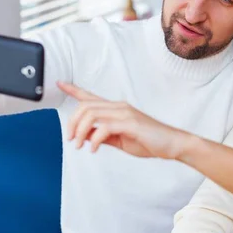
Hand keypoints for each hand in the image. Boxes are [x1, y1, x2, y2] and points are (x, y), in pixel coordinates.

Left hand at [58, 82, 190, 158]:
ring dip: (80, 131)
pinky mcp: (130, 123)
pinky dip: (94, 140)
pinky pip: (104, 128)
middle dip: (72, 123)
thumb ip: (103, 136)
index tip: (59, 83)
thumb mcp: (121, 140)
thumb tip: (85, 136)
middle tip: (71, 140)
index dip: (73, 90)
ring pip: (91, 114)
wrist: (173, 144)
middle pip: (85, 106)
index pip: (91, 96)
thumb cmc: (149, 141)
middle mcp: (119, 107)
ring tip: (79, 145)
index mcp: (117, 109)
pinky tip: (94, 149)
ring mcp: (125, 113)